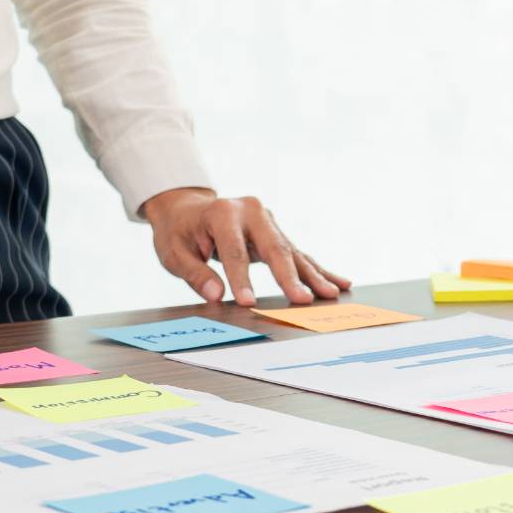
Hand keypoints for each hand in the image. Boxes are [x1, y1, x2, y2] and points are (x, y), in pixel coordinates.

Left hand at [143, 187, 348, 306]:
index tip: (248, 303)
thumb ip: (194, 273)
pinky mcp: (276, 232)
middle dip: (289, 277)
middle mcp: (251, 212)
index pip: (234, 251)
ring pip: (292, 251)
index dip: (241, 279)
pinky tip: (339, 282)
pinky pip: (299, 253)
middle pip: (274, 247)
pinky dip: (317, 270)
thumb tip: (215, 294)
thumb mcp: (173, 252)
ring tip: (331, 294)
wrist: (188, 209)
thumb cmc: (179, 232)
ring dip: (312, 275)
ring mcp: (268, 220)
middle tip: (302, 300)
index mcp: (223, 213)